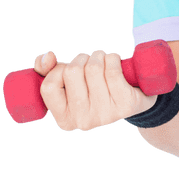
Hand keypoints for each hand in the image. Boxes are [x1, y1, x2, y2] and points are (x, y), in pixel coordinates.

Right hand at [33, 49, 157, 131]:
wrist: (131, 100)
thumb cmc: (93, 89)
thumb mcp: (68, 83)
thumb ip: (47, 70)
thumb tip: (47, 58)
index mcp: (64, 119)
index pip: (48, 87)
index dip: (57, 70)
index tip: (69, 68)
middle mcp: (83, 121)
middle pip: (72, 72)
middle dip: (82, 58)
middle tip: (90, 61)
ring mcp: (105, 116)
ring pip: (93, 68)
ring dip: (98, 56)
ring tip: (103, 60)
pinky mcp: (124, 106)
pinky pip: (113, 71)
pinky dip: (113, 58)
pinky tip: (114, 61)